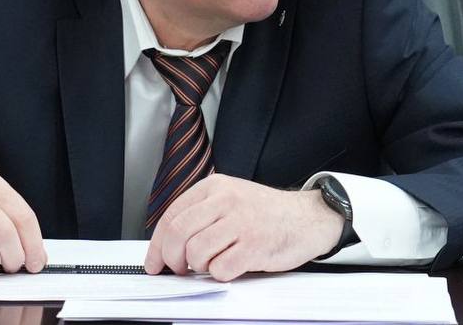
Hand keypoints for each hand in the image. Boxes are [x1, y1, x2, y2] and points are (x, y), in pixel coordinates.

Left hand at [144, 174, 343, 280]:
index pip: (172, 216)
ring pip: (196, 253)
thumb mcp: (231, 198)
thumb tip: (167, 244)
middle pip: (178, 234)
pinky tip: (231, 267)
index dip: (157, 245)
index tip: (155, 262)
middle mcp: (226, 200)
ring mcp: (241, 222)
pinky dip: (220, 275)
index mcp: (215, 187)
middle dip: (172, 259)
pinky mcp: (255, 245)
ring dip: (199, 267)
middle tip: (179, 269)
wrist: (307, 217)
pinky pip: (220, 269)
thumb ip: (202, 213)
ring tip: (213, 264)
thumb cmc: (266, 213)